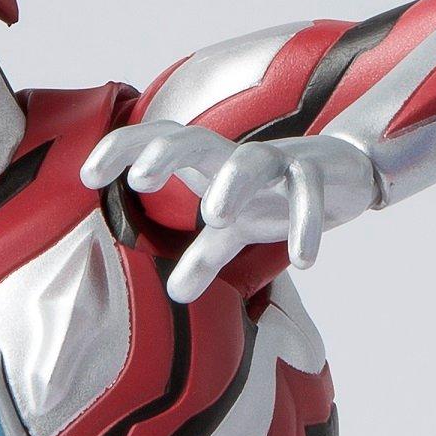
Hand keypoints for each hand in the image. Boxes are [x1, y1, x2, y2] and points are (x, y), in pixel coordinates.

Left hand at [83, 125, 381, 304]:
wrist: (348, 169)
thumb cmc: (278, 195)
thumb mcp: (238, 230)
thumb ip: (206, 257)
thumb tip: (174, 294)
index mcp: (210, 166)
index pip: (158, 144)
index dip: (122, 151)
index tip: (87, 176)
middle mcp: (238, 158)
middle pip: (196, 141)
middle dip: (166, 153)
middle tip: (140, 179)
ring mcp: (281, 161)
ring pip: (254, 159)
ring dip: (234, 182)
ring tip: (214, 215)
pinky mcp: (320, 171)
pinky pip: (310, 190)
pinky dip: (306, 222)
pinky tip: (302, 261)